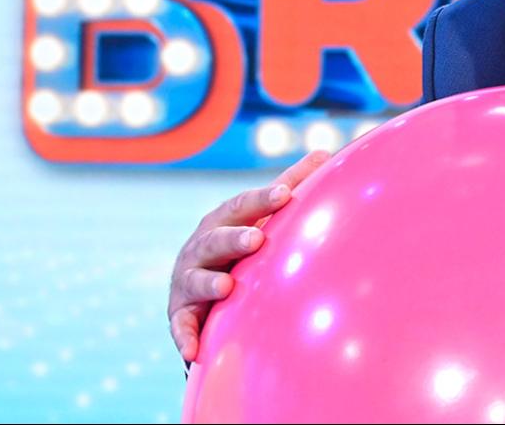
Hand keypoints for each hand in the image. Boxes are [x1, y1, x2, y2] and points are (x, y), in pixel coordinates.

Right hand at [167, 150, 329, 362]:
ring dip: (209, 283)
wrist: (203, 292)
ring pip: (195, 280)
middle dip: (233, 238)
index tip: (286, 194)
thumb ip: (289, 185)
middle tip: (256, 239)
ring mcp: (187, 282)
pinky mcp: (182, 317)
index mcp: (221, 222)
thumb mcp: (260, 218)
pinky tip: (194, 351)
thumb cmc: (241, 247)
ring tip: (227, 286)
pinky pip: (181, 328)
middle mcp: (199, 249)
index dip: (261, 200)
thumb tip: (323, 153)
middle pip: (215, 239)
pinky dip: (185, 338)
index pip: (240, 206)